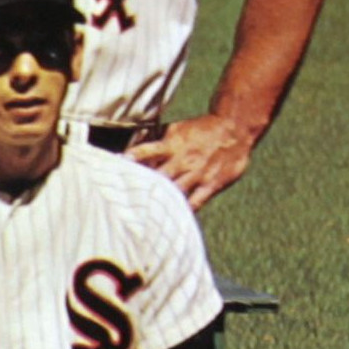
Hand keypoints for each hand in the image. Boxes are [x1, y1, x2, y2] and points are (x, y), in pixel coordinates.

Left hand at [132, 114, 257, 209]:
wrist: (235, 127)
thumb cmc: (201, 129)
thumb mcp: (177, 129)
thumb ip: (158, 141)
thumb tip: (134, 151)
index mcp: (171, 145)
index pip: (145, 152)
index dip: (130, 160)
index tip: (114, 167)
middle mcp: (183, 160)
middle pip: (158, 177)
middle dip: (142, 188)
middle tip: (123, 201)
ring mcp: (198, 173)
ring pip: (175, 191)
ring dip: (160, 202)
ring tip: (142, 215)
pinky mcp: (212, 184)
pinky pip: (196, 201)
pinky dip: (184, 211)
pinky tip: (171, 220)